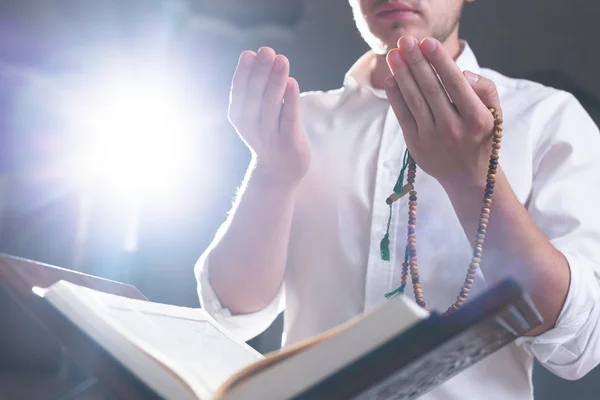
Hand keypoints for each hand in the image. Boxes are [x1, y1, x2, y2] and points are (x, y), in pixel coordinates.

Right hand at [229, 47, 309, 186]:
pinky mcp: (289, 143)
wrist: (278, 172)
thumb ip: (255, 88)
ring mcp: (270, 136)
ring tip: (281, 59)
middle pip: (255, 97)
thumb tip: (255, 54)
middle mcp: (252, 127)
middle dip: (260, 72)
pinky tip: (292, 82)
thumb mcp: (255, 112)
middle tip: (267, 50)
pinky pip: (289, 119)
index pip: (239, 92)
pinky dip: (290, 100)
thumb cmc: (269, 133)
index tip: (250, 53)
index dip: (244, 73)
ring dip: (276, 81)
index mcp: (239, 116)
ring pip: (271, 106)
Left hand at [384, 36, 500, 189]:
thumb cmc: (481, 137)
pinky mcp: (416, 146)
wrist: (469, 177)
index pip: (455, 84)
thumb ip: (485, 89)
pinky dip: (395, 96)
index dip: (439, 61)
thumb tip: (463, 73)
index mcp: (477, 119)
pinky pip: (403, 116)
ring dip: (402, 75)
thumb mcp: (495, 113)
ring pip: (414, 100)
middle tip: (405, 41)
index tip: (427, 42)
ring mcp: (433, 138)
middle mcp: (454, 129)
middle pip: (431, 89)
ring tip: (394, 55)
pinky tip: (391, 78)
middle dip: (416, 62)